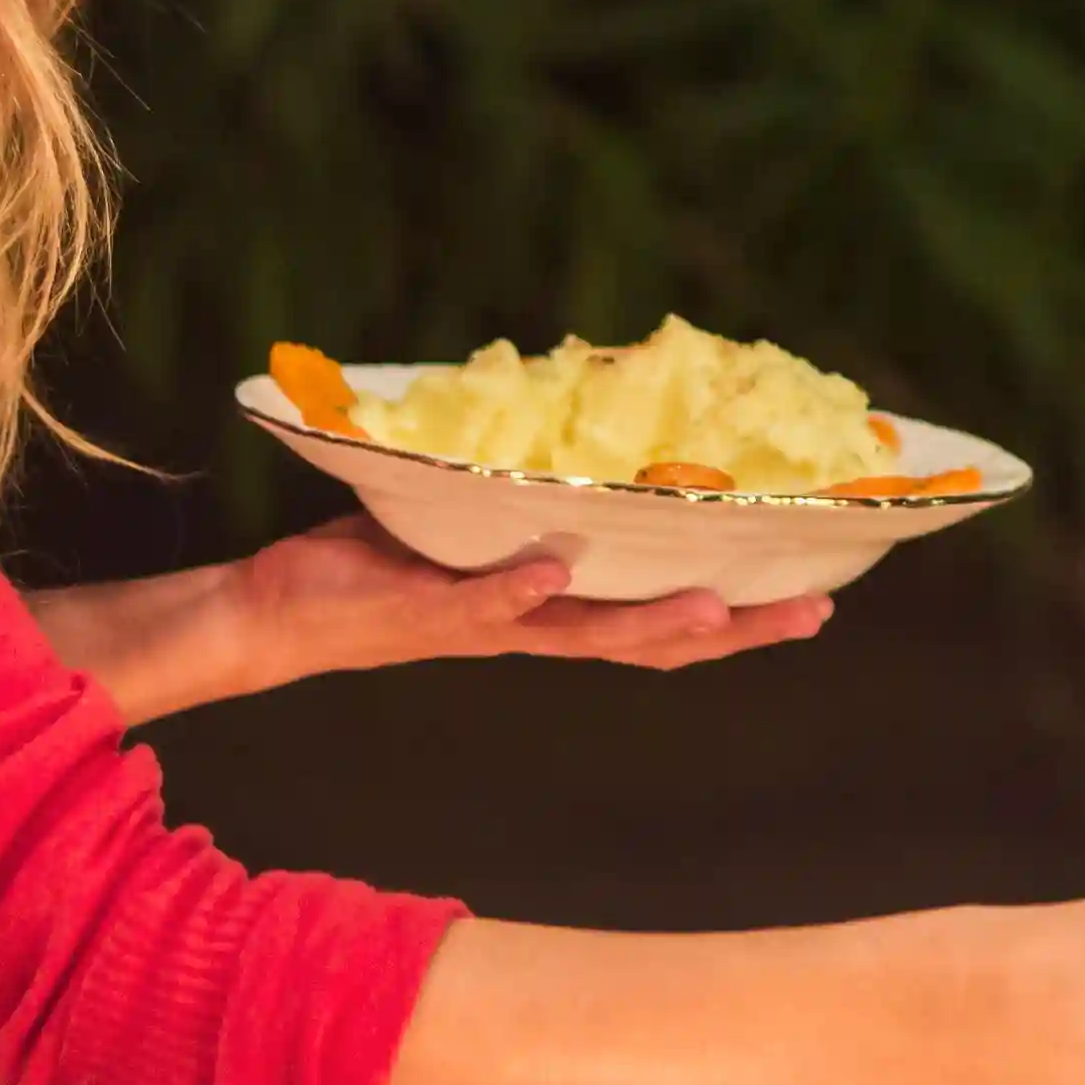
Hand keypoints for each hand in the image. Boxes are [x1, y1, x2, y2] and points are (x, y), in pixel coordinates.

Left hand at [39, 522, 829, 721]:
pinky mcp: (421, 611)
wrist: (271, 616)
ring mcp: (479, 625)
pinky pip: (479, 606)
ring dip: (649, 625)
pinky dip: (517, 592)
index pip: (656, 622)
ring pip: (583, 635)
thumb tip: (571, 442)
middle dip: (733, 632)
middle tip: (812, 612)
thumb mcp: (461, 527)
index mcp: (546, 611)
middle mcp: (528, 628)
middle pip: (648, 642)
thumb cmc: (371, 568)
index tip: (813, 597)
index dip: (736, 616)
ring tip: (716, 609)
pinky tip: (556, 572)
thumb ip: (516, 505)